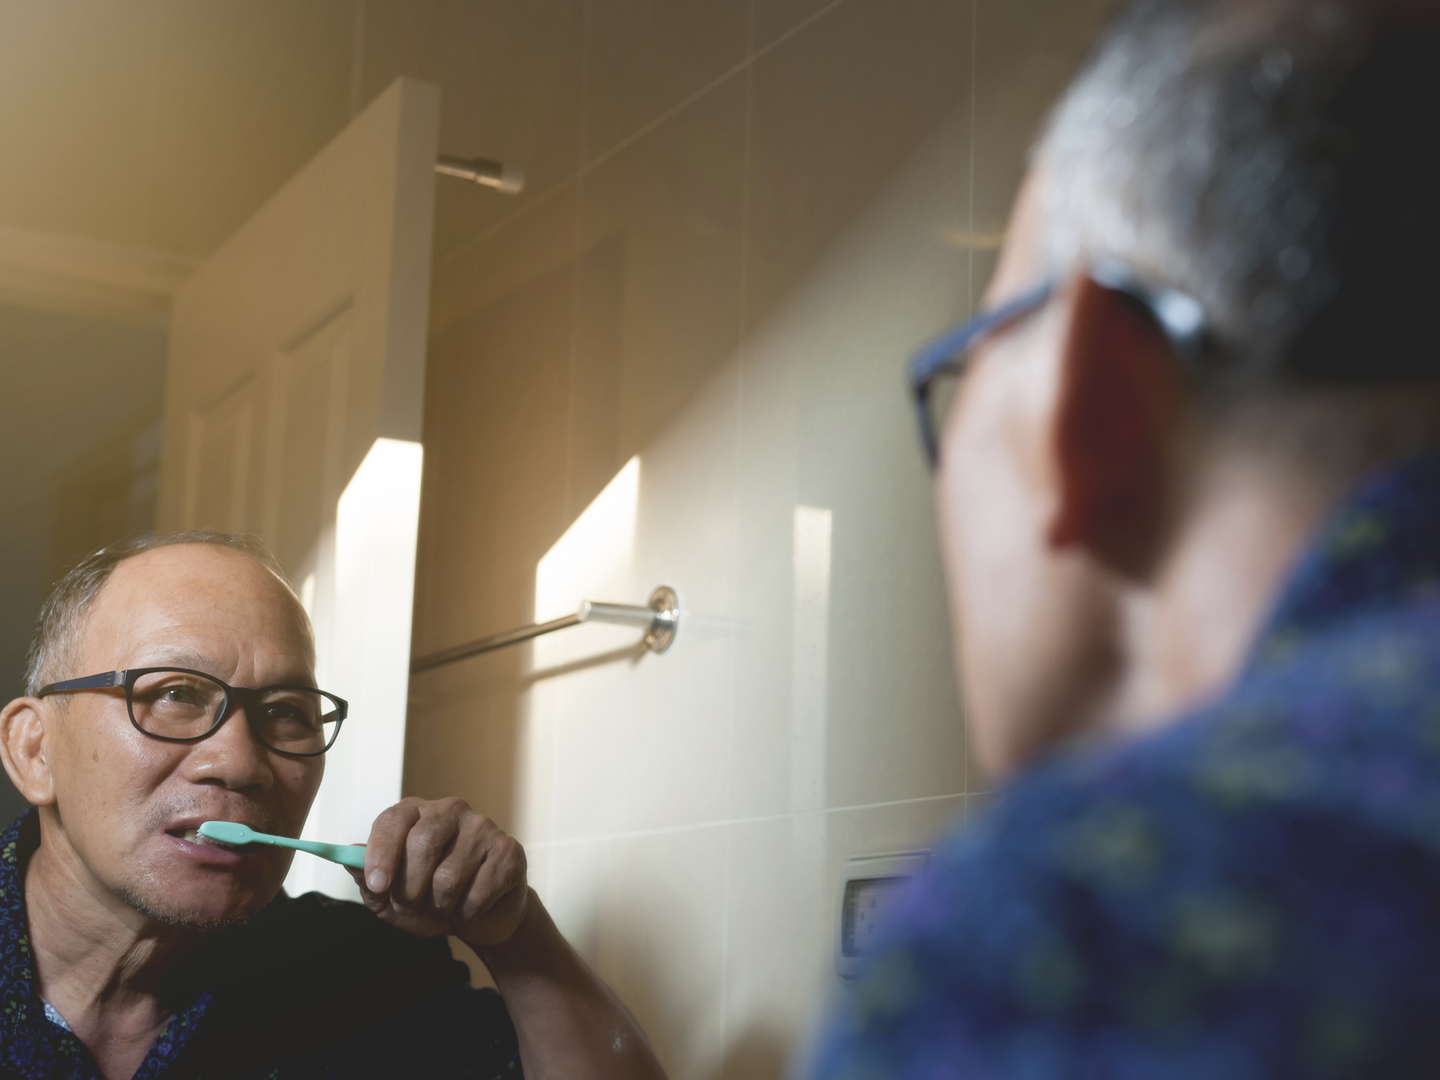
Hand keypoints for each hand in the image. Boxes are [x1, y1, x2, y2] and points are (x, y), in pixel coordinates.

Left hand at [347, 797, 528, 946]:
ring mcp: (483, 828)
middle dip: (409, 888)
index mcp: (416, 813)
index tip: (377, 885)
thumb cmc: (430, 902)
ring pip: (449, 876)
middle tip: (410, 904)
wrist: (480, 919)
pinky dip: (468, 911)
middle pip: (422, 843)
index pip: (393, 819)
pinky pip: (479, 891)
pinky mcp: (508, 851)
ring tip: (445, 905)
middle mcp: (451, 810)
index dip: (381, 852)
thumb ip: (368, 878)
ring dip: (440, 905)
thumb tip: (348, 858)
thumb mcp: (390, 898)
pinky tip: (472, 906)